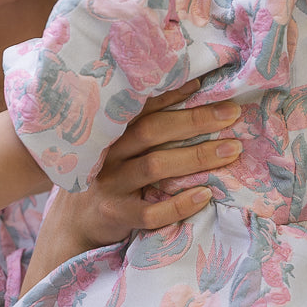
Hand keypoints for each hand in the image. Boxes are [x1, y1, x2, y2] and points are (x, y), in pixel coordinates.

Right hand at [64, 81, 241, 248]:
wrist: (75, 222)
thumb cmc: (111, 176)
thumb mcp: (119, 147)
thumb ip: (145, 127)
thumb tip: (195, 93)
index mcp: (111, 132)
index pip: (143, 107)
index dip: (173, 94)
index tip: (206, 85)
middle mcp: (108, 154)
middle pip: (151, 131)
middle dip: (194, 121)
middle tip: (231, 115)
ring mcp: (111, 185)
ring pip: (154, 167)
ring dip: (195, 157)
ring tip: (231, 150)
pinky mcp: (117, 215)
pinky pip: (150, 213)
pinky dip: (179, 204)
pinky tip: (205, 195)